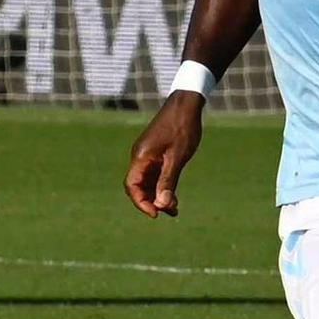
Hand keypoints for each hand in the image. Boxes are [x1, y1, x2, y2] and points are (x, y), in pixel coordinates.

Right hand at [125, 92, 204, 217]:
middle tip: (170, 213)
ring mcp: (147, 155)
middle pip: (138, 186)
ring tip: (175, 210)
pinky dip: (162, 186)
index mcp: (140, 157)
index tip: (156, 214)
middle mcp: (140, 157)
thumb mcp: (177, 157)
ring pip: (147, 182)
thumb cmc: (182, 128)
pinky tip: (174, 196)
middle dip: (152, 201)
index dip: (142, 202)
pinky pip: (155, 174)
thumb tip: (162, 205)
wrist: (186, 104)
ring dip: (158, 196)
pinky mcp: (156, 153)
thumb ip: (168, 181)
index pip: (132, 186)